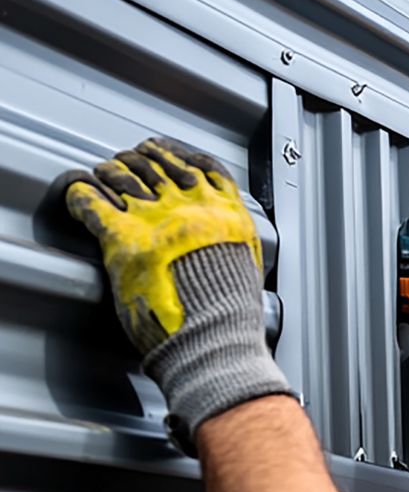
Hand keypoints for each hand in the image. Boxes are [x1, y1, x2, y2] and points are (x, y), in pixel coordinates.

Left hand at [59, 137, 292, 451]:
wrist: (216, 340)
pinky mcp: (124, 241)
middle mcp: (191, 209)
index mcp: (226, 215)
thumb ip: (230, 243)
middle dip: (138, 160)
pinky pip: (93, 202)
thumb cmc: (232, 318)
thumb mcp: (247, 268)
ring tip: (100, 176)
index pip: (200, 164)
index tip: (163, 152)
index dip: (175, 153)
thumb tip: (222, 238)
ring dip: (108, 172)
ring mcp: (156, 222)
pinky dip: (82, 194)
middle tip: (125, 164)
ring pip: (122, 173)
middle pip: (157, 163)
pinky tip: (79, 195)